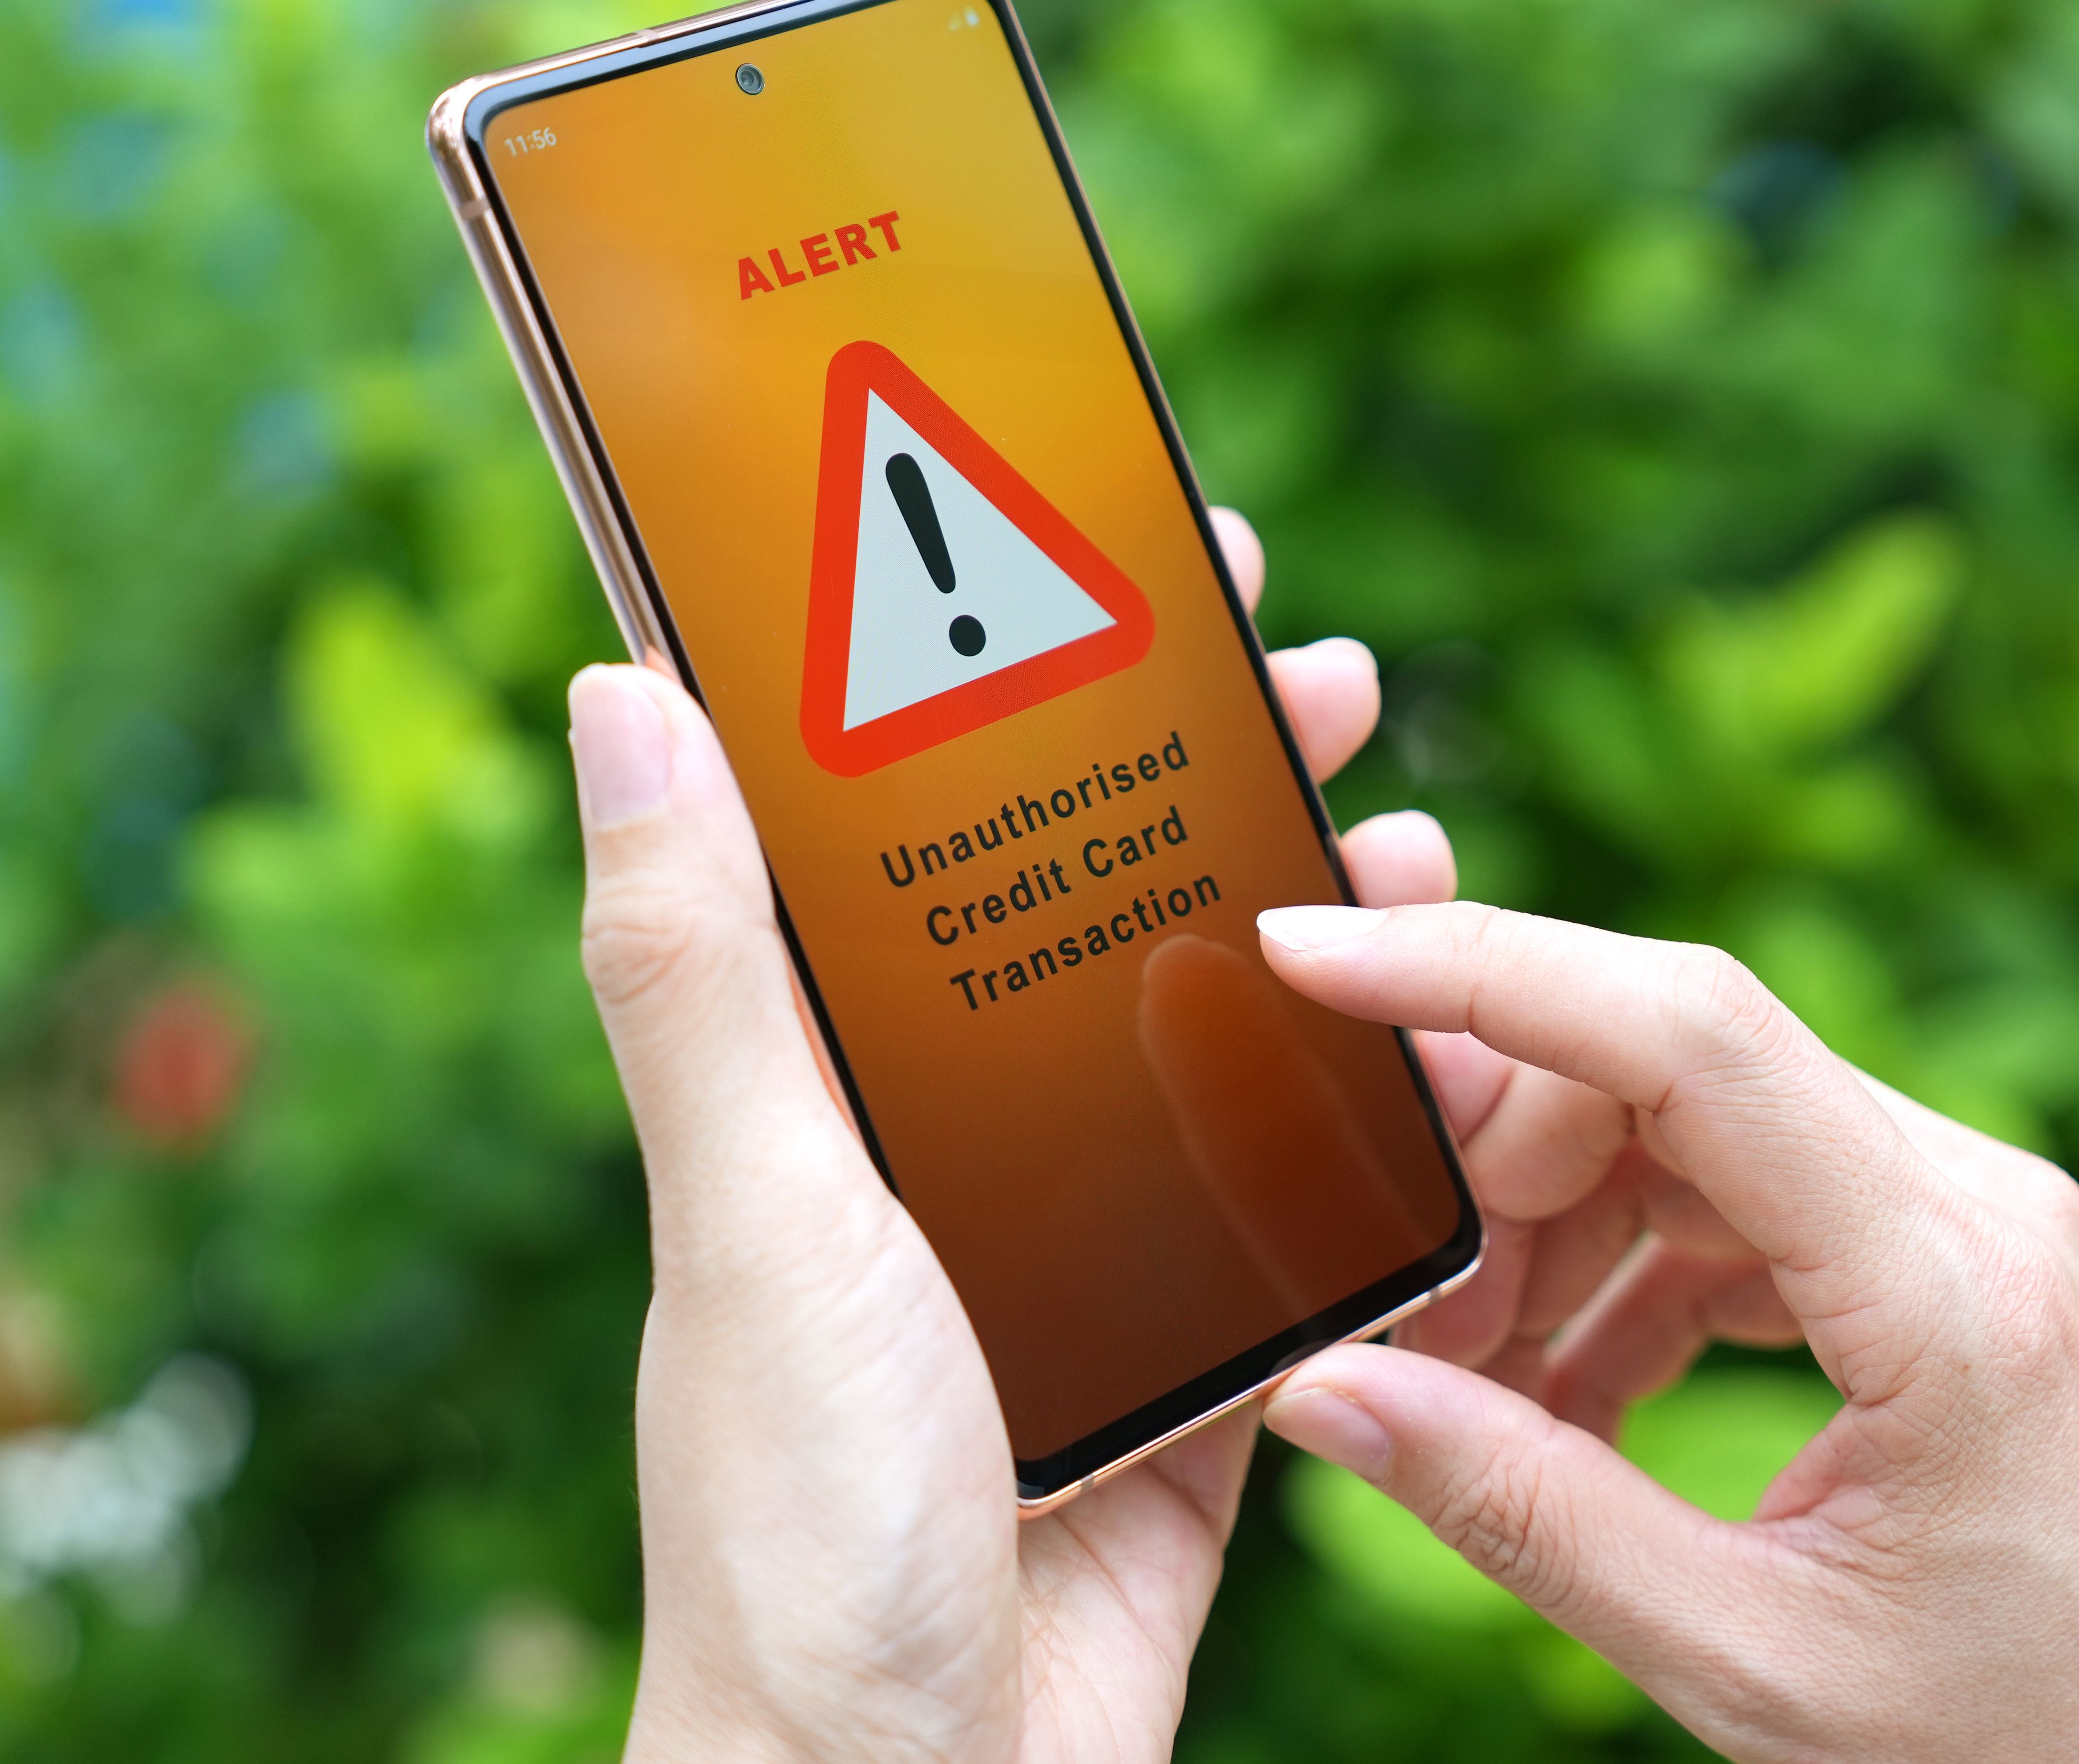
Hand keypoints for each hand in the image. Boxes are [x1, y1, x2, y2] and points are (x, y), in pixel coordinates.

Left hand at [573, 509, 1455, 1763]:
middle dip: (1213, 784)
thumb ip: (706, 973)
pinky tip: (1462, 1063)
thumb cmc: (801, 1515)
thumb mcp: (762, 1210)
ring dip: (1325, 939)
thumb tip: (616, 696)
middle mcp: (960, 1158)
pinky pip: (1306, 1212)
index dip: (1021, 684)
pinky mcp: (1196, 1364)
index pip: (929, 834)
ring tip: (1416, 851)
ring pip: (1227, 1047)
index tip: (1122, 563)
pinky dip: (1382, 1132)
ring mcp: (1087, 1257)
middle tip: (1321, 679)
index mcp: (840, 1098)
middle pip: (1105, 917)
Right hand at [1251, 905, 2078, 1763]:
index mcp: (1952, 1293)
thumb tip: (1332, 1397)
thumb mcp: (1752, 1662)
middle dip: (1501, 1170)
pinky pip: (1749, 1191)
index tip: (1318, 954)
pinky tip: (1574, 1396)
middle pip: (1671, 1070)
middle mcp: (1976, 1200)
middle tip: (1413, 1331)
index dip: (1490, 971)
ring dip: (1558, 1230)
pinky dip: (1635, 1270)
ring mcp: (1971, 1206)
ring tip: (1489, 1393)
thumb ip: (1532, 1518)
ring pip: (1696, 1124)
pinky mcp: (1948, 1239)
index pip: (1694, 1039)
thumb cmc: (2015, 1742)